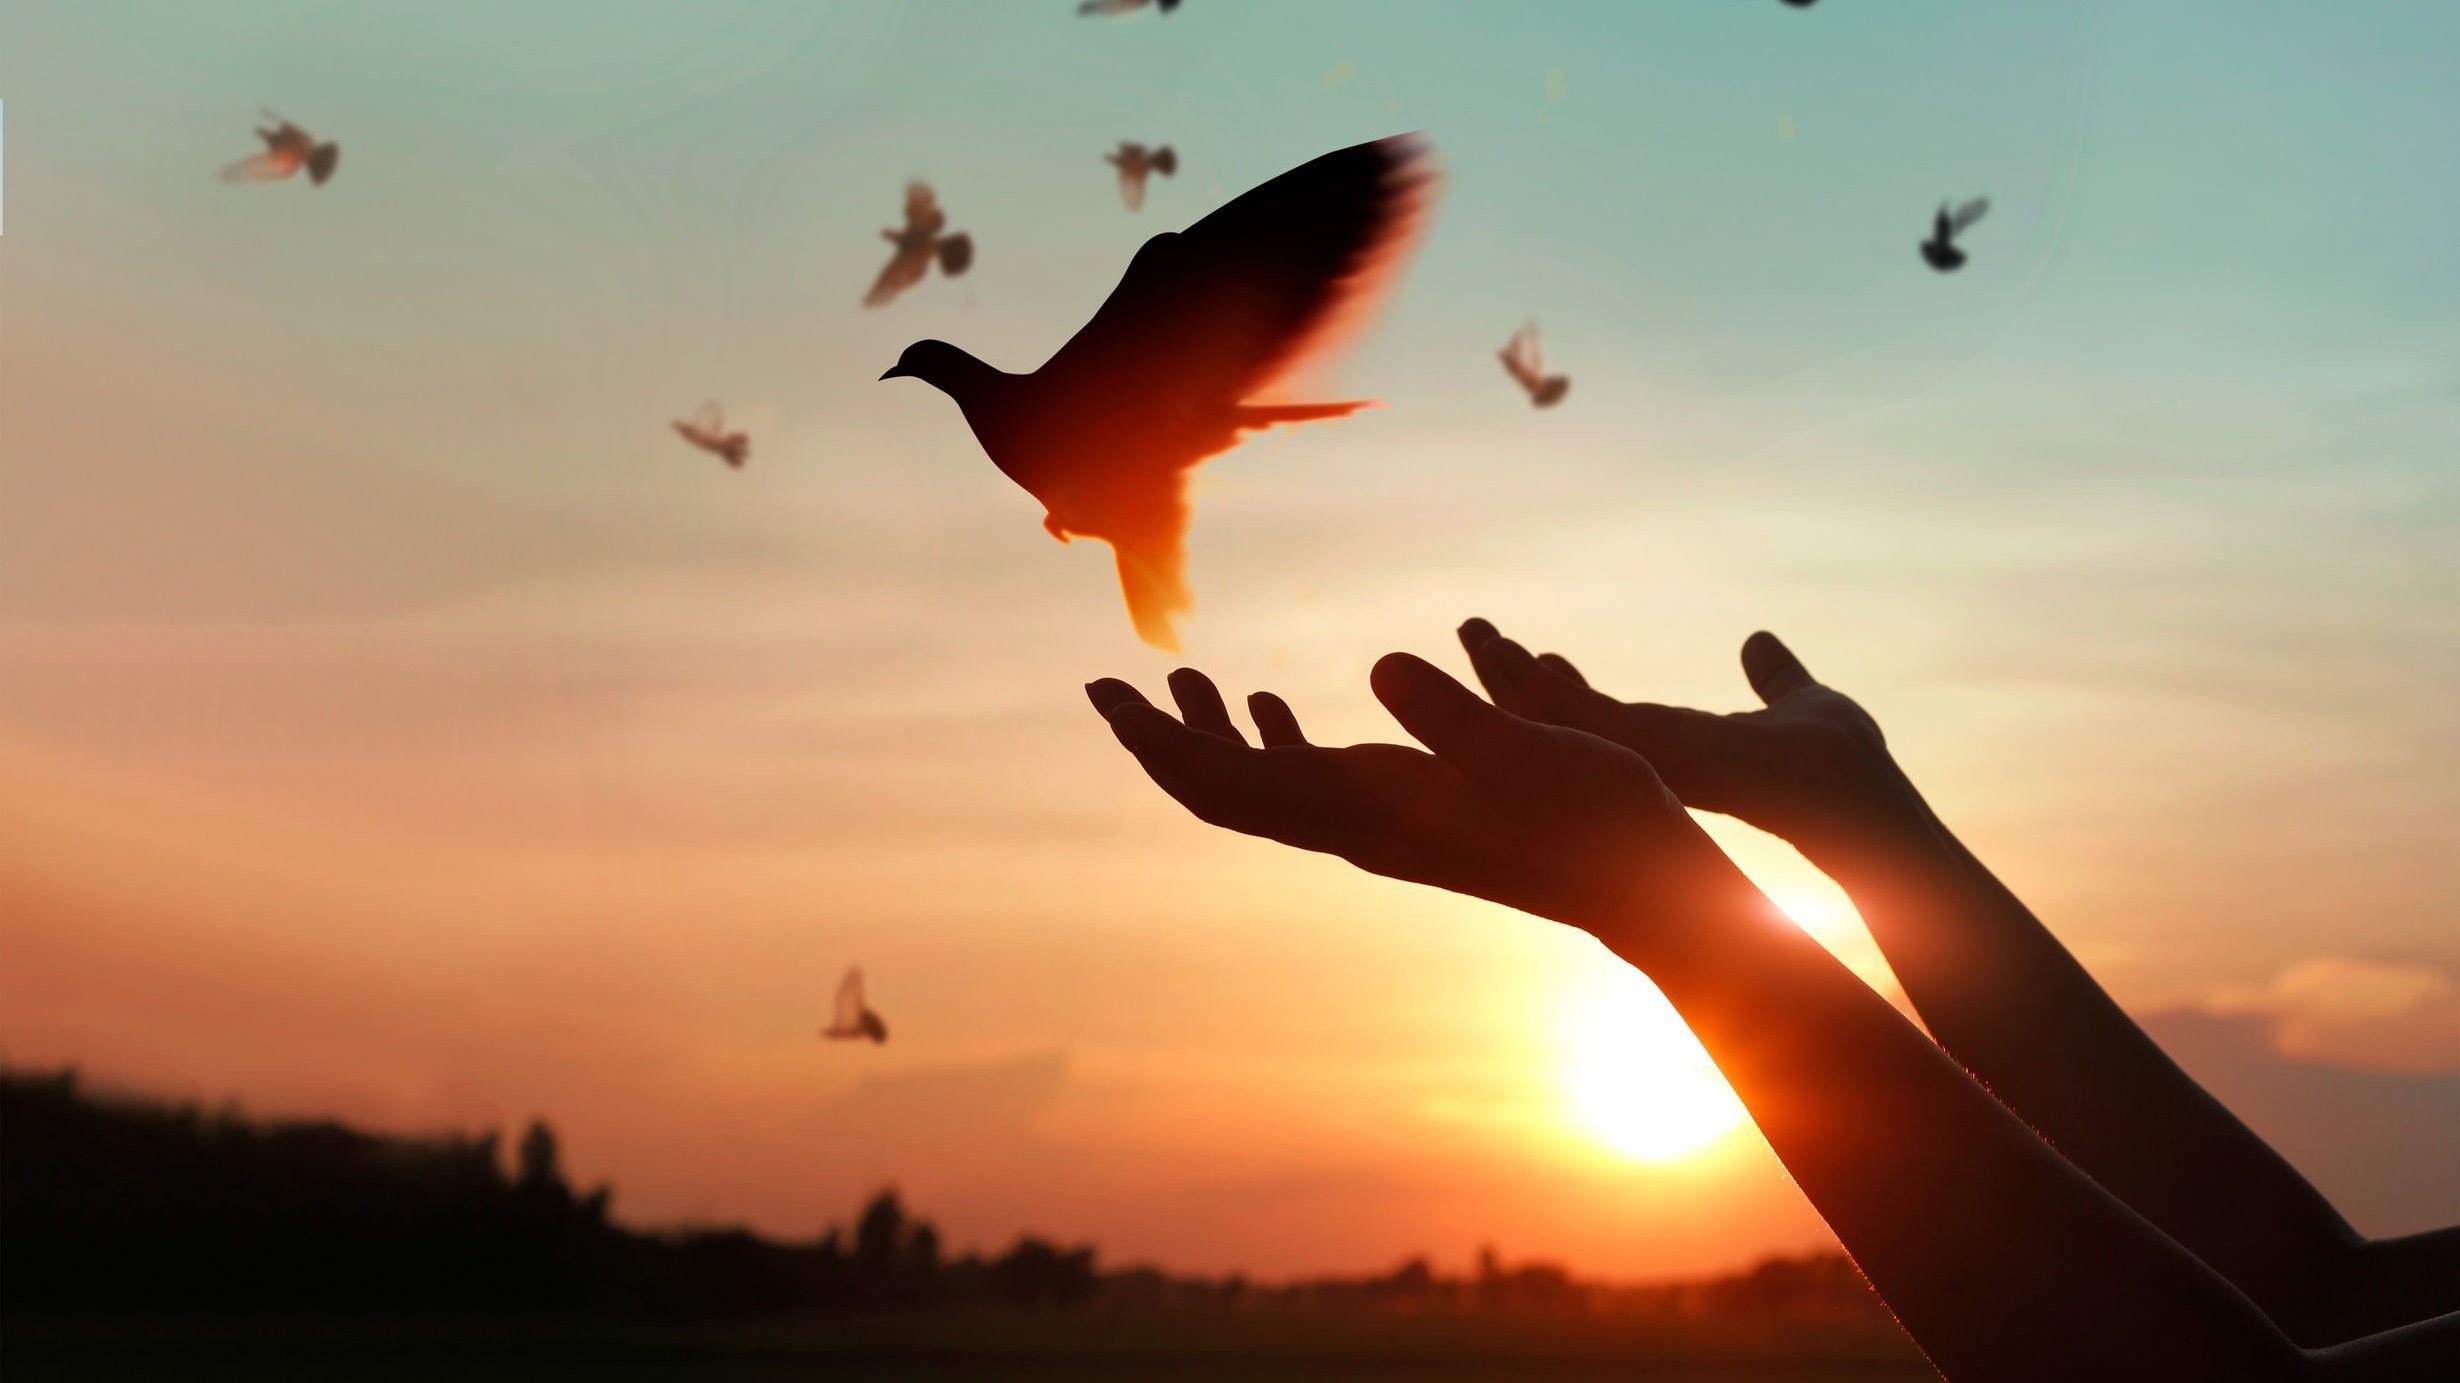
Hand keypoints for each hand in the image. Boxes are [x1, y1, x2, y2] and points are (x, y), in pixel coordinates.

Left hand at [1085, 655, 1750, 932]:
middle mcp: (1357, 825)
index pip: (1230, 782)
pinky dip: (1272, 740)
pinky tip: (1268, 706)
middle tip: (1103, 688)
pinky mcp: (1409, 816)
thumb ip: (1456, 714)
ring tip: (1173, 680)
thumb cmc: (1599, 819)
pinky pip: (1311, 780)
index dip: (1160, 741)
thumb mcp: (1534, 751)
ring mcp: (1380, 824)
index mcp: (1368, 810)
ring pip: (1263, 786)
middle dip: (1160, 741)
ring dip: (1209, 737)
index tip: (1104, 695)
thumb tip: (1380, 666)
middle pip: (1224, 791)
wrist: (1644, 890)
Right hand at [1455, 620, 1924, 859]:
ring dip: (1521, 682)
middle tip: (1474, 629)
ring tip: (1479, 638)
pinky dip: (1557, 698)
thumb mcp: (1804, 705)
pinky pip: (1599, 726)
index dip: (1561, 686)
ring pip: (1573, 722)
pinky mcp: (1670, 760)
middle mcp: (1661, 766)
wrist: (1871, 812)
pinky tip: (1525, 663)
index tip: (1528, 649)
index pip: (1605, 715)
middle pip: (1570, 719)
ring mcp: (1663, 767)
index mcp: (1682, 750)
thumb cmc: (1852, 775)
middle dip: (1517, 679)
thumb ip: (1776, 679)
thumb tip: (1759, 641)